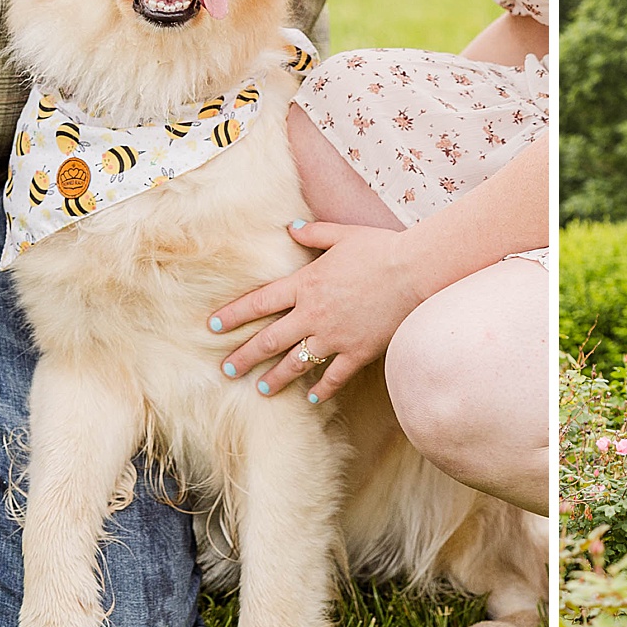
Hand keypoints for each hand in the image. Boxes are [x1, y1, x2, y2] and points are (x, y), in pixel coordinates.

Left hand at [209, 220, 423, 402]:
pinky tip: (312, 398)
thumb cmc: (380, 248)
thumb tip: (291, 227)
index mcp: (305, 284)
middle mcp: (312, 314)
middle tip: (227, 369)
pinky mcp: (357, 351)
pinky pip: (334, 376)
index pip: (259, 303)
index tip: (212, 325)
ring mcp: (334, 336)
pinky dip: (322, 389)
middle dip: (244, 356)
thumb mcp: (343, 235)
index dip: (233, 315)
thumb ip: (313, 233)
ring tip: (260, 389)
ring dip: (275, 378)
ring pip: (296, 363)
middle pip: (269, 340)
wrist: (414, 271)